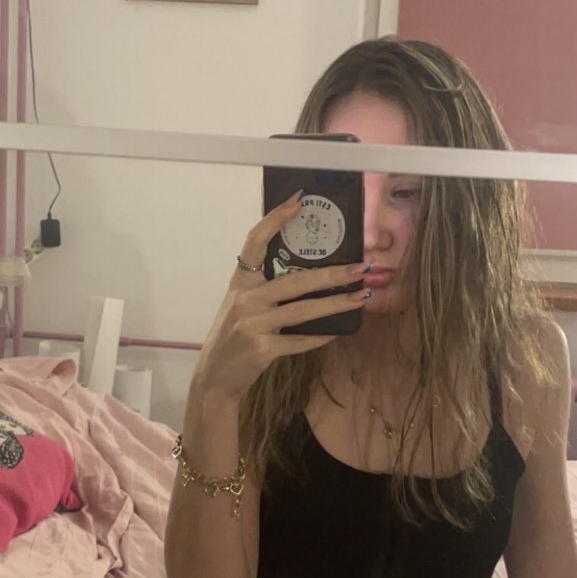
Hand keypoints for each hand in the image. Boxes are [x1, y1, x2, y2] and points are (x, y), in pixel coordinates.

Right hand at [194, 193, 368, 402]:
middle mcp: (246, 299)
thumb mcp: (242, 305)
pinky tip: (339, 330)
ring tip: (362, 296)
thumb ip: (266, 288)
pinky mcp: (262, 349)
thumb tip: (311, 273)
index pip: (256, 241)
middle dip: (332, 274)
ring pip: (303, 310)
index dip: (276, 218)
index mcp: (241, 282)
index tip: (300, 200)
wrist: (214, 377)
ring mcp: (253, 324)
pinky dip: (321, 336)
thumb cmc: (233, 336)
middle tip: (361, 266)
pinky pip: (300, 341)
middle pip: (295, 280)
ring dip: (337, 303)